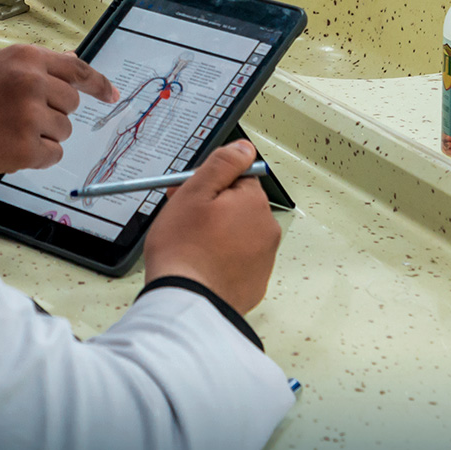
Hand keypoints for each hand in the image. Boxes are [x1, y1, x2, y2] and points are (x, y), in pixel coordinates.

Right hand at [0, 45, 117, 174]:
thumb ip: (33, 63)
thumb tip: (70, 61)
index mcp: (25, 58)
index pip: (77, 70)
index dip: (99, 84)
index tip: (111, 95)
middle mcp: (32, 84)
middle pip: (71, 104)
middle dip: (53, 112)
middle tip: (21, 116)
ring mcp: (29, 118)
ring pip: (63, 131)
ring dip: (43, 135)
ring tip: (7, 130)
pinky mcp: (24, 149)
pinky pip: (52, 155)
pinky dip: (37, 156)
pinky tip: (9, 147)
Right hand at [142, 140, 281, 313]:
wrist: (186, 301)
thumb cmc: (184, 248)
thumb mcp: (195, 191)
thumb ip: (223, 163)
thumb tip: (244, 148)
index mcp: (254, 202)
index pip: (237, 177)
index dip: (209, 185)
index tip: (188, 196)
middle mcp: (267, 229)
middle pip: (239, 206)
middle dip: (214, 209)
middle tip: (184, 221)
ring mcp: (264, 259)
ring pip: (238, 233)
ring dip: (219, 235)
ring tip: (191, 247)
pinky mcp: (255, 283)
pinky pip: (239, 261)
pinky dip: (222, 260)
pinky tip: (202, 266)